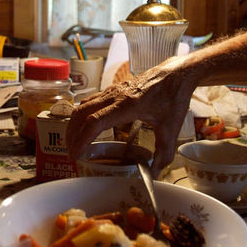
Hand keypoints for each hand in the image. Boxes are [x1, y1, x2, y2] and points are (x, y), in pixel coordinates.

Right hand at [67, 55, 196, 175]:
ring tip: (74, 142)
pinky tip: (85, 127)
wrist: (175, 74)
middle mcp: (115, 96)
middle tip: (71, 153)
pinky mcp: (113, 89)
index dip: (82, 140)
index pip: (95, 122)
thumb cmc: (173, 96)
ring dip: (74, 124)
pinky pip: (90, 101)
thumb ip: (164, 152)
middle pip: (82, 113)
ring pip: (83, 105)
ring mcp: (112, 91)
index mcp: (127, 105)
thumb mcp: (170, 128)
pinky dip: (82, 115)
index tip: (76, 155)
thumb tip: (156, 173)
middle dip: (72, 134)